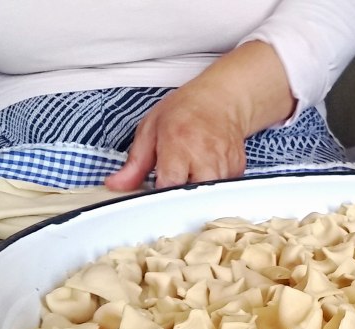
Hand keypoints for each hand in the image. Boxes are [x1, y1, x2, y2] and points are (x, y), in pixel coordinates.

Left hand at [105, 41, 293, 191]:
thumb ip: (134, 163)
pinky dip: (209, 188)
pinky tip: (203, 172)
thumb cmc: (184, 111)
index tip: (153, 196)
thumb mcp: (150, 129)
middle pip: (192, 197)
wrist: (221, 100)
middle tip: (171, 190)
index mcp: (178, 144)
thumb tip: (116, 184)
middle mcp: (205, 155)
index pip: (169, 185)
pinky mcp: (237, 170)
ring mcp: (225, 164)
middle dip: (179, 201)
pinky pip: (221, 192)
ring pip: (208, 198)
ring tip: (188, 176)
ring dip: (194, 194)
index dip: (159, 197)